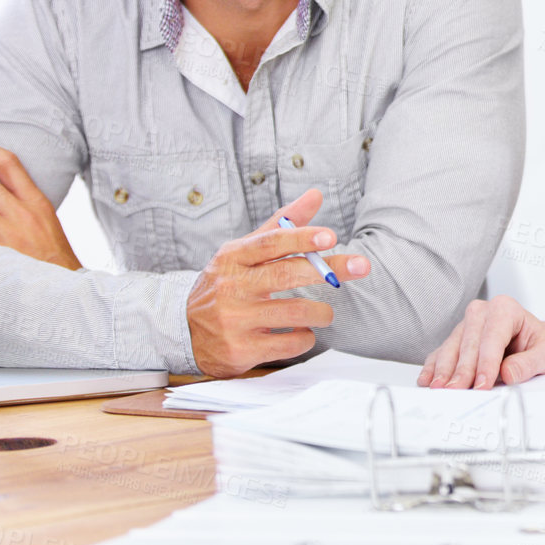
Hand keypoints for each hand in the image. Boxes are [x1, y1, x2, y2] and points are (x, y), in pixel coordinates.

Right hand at [186, 188, 369, 378]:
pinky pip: (289, 344)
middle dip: (329, 270)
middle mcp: (231, 287)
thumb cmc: (225, 284)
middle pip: (287, 274)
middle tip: (361, 266)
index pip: (270, 243)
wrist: (184, 329)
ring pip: (295, 312)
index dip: (301, 238)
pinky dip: (305, 337)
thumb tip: (316, 195)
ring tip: (325, 313)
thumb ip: (282, 224)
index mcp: (233, 257)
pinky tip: (302, 332)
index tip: (330, 237)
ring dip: (321, 312)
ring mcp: (234, 320)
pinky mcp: (240, 350)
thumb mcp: (245, 251)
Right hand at [417, 295, 544, 388]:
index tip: (482, 384)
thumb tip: (508, 373)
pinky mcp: (456, 339)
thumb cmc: (540, 345)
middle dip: (462, 369)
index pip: (492, 337)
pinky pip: (441, 352)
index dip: (486, 362)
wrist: (534, 343)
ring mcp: (466, 324)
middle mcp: (482, 312)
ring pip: (451, 347)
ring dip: (444, 370)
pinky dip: (434, 367)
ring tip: (439, 388)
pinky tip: (428, 380)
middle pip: (468, 342)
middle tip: (456, 391)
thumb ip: (529, 363)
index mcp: (506, 309)